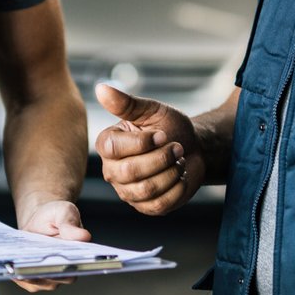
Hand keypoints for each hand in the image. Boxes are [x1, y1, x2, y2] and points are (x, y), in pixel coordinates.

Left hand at [14, 199, 90, 292]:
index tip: (53, 263)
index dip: (65, 268)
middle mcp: (67, 272)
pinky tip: (9, 265)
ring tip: (15, 266)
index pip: (75, 268)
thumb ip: (71, 224)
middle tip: (29, 266)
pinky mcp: (34, 279)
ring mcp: (50, 278)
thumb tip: (83, 236)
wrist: (39, 219)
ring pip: (38, 282)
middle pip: (55, 279)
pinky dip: (16, 274)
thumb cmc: (55, 215)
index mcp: (80, 256)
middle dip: (42, 273)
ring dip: (26, 275)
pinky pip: (25, 281)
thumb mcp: (64, 212)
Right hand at [94, 83, 203, 214]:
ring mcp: (128, 191)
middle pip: (130, 171)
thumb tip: (100, 88)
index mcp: (108, 145)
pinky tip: (181, 175)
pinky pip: (159, 203)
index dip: (142, 142)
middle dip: (162, 158)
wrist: (194, 148)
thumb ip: (126, 103)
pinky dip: (177, 187)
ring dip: (171, 172)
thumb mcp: (151, 111)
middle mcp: (112, 170)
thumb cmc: (170, 127)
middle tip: (177, 147)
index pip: (113, 148)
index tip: (162, 134)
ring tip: (178, 160)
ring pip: (146, 189)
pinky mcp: (145, 206)